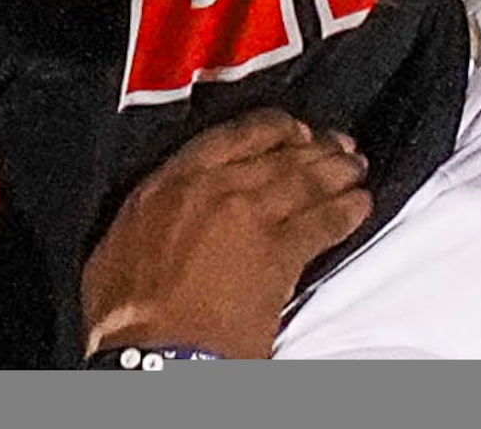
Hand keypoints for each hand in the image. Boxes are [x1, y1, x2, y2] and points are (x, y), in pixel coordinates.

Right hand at [82, 110, 373, 361]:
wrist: (153, 353)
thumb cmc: (126, 314)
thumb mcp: (120, 245)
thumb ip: (149, 213)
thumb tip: (159, 210)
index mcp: (169, 182)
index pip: (232, 135)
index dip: (271, 127)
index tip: (291, 128)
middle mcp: (213, 187)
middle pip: (277, 154)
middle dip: (313, 147)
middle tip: (338, 143)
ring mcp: (249, 215)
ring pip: (305, 181)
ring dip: (337, 173)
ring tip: (355, 168)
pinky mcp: (279, 252)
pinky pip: (323, 221)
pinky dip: (347, 211)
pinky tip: (360, 206)